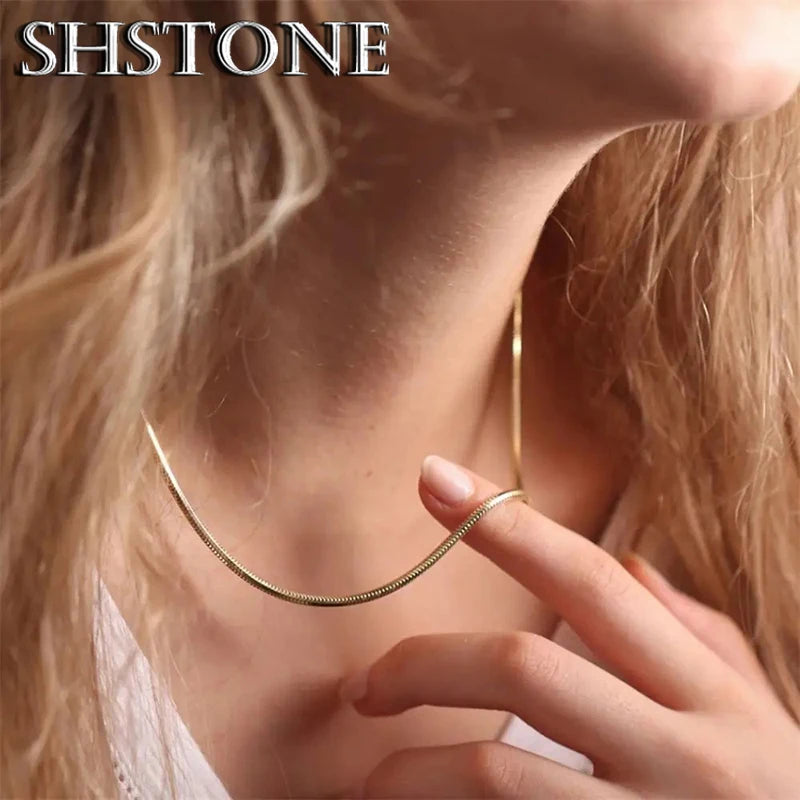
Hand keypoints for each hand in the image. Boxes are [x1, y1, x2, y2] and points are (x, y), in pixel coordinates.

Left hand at [338, 456, 799, 797]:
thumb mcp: (758, 716)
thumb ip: (695, 635)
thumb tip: (626, 563)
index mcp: (709, 692)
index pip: (589, 581)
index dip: (502, 523)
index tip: (432, 477)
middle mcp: (686, 752)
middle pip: (522, 668)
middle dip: (423, 665)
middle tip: (364, 686)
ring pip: (497, 771)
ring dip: (412, 769)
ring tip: (375, 776)